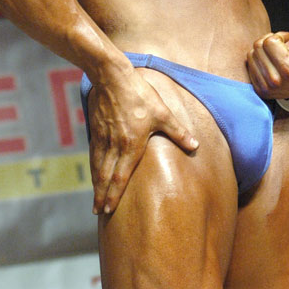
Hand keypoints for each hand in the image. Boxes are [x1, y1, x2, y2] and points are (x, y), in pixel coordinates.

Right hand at [87, 69, 198, 214]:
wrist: (112, 77)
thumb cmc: (139, 94)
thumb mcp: (162, 112)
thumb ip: (177, 131)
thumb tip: (195, 145)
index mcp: (131, 144)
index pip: (121, 176)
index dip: (115, 194)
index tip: (109, 209)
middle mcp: (115, 145)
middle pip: (106, 176)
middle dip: (102, 196)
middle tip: (97, 212)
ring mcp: (103, 137)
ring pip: (98, 166)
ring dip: (96, 184)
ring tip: (94, 200)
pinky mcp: (96, 128)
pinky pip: (93, 153)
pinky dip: (93, 167)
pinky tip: (94, 172)